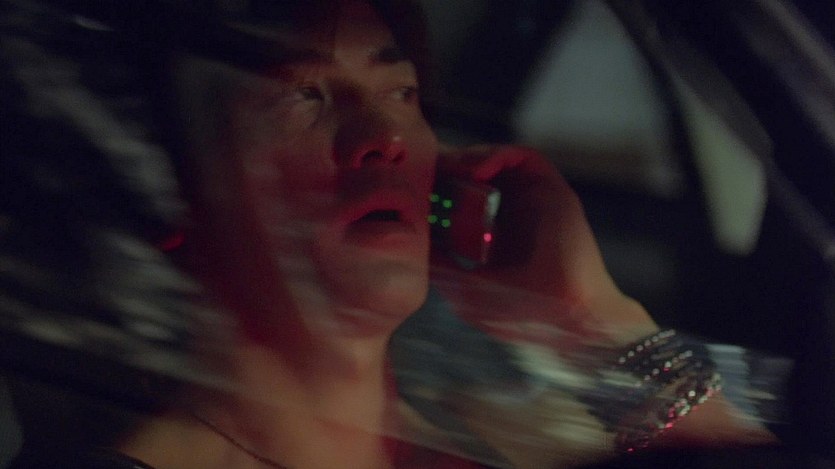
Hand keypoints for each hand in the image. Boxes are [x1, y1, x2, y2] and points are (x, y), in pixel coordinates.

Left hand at [432, 144, 656, 345]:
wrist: (569, 319)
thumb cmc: (523, 313)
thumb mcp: (466, 291)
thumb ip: (441, 268)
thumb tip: (413, 247)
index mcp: (496, 236)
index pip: (462, 201)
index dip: (438, 192)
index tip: (415, 192)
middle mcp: (515, 212)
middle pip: (476, 174)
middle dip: (447, 168)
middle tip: (424, 171)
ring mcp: (533, 200)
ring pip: (495, 160)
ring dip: (467, 158)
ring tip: (447, 170)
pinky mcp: (552, 189)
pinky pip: (522, 157)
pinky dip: (496, 155)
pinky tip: (475, 171)